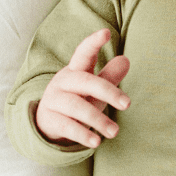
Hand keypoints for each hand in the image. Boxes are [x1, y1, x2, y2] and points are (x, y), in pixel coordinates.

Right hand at [35, 28, 129, 146]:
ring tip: (115, 132)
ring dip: (98, 119)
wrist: (47, 123)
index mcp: (75, 70)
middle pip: (85, 82)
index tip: (106, 32)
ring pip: (77, 107)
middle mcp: (63, 83)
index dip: (93, 43)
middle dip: (108, 91)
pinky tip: (96, 142)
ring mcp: (55, 101)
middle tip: (128, 104)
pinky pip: (68, 127)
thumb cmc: (78, 100)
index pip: (83, 53)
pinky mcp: (51, 120)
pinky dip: (83, 134)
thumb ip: (109, 76)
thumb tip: (126, 60)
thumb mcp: (94, 89)